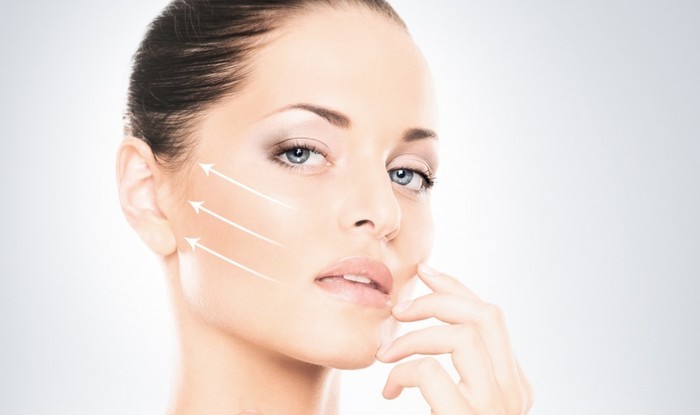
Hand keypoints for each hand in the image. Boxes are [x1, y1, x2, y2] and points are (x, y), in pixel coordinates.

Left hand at [376, 264, 532, 414]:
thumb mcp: (462, 401)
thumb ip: (463, 373)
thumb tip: (432, 329)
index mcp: (512, 383)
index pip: (490, 319)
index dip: (455, 288)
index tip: (423, 271)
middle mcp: (514, 392)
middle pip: (486, 316)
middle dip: (438, 300)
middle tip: (399, 309)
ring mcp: (495, 405)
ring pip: (463, 336)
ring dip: (413, 337)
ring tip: (384, 355)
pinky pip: (430, 371)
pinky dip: (401, 372)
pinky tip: (390, 390)